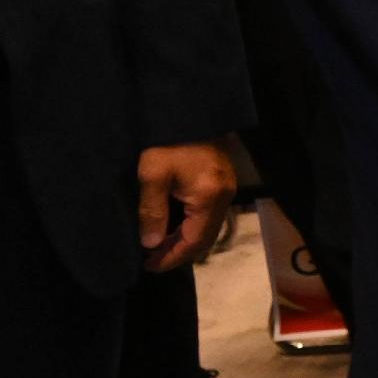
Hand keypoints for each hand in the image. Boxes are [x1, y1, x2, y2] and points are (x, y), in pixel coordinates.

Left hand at [135, 141, 239, 271]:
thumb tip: (150, 244)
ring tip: (159, 247)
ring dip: (185, 241)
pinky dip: (191, 227)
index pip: (194, 240)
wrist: (189, 111)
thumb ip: (152, 211)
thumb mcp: (152, 174)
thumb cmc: (169, 141)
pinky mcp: (222, 183)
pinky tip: (173, 227)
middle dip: (179, 253)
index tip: (149, 266)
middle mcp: (225, 198)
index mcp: (209, 198)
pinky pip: (209, 216)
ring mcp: (227, 190)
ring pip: (208, 228)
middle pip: (205, 239)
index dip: (172, 257)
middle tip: (152, 261)